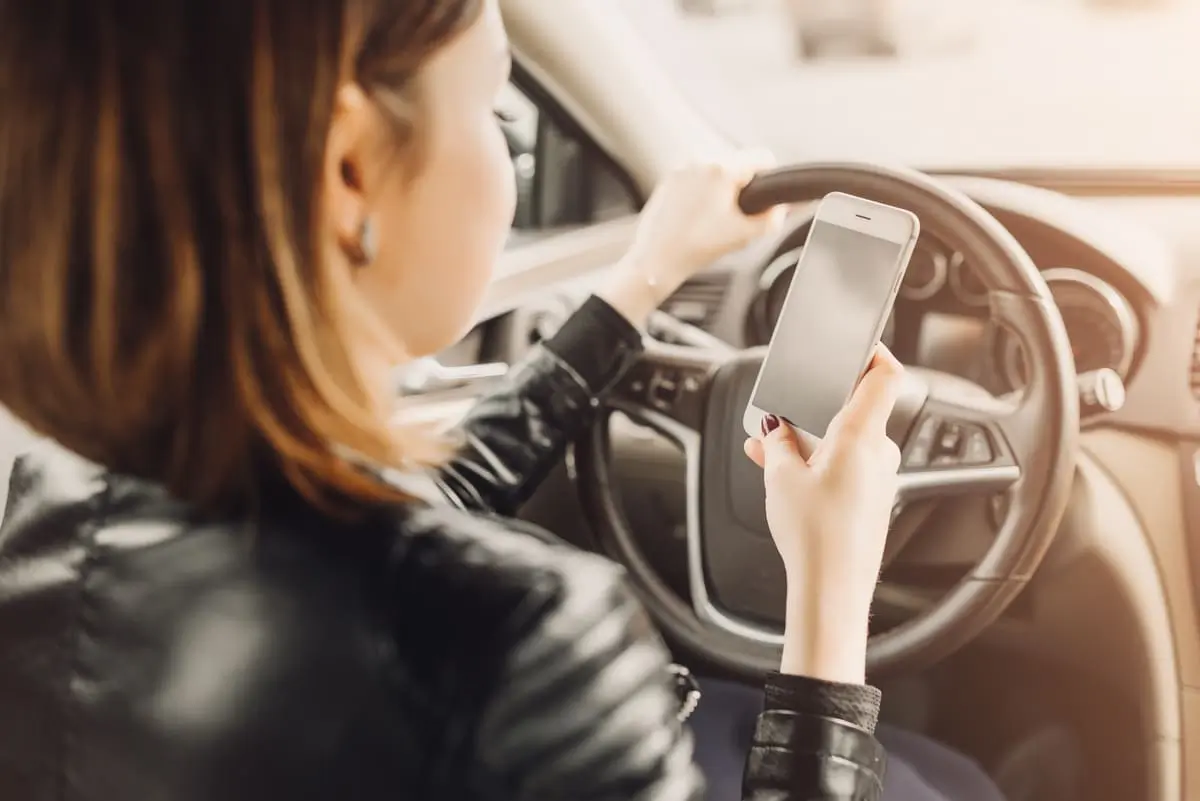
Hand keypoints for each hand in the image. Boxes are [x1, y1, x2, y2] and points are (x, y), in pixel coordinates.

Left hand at [599, 151, 786, 326]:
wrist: (656, 260)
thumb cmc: (695, 247)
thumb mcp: (744, 235)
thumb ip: (773, 218)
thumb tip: (784, 208)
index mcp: (722, 169)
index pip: (763, 158)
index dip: (770, 180)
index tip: (766, 199)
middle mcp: (700, 159)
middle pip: (739, 163)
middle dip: (743, 186)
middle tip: (737, 216)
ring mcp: (681, 168)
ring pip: (717, 170)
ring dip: (723, 188)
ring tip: (714, 218)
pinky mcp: (669, 178)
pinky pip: (697, 177)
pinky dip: (703, 192)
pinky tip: (697, 217)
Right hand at [743, 345, 904, 683]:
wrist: (832, 588)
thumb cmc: (816, 536)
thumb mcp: (780, 478)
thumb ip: (777, 443)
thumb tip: (774, 428)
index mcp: (861, 436)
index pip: (886, 377)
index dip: (875, 353)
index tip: (858, 344)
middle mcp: (879, 454)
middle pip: (856, 410)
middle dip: (817, 408)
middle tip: (785, 412)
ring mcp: (879, 478)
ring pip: (846, 442)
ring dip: (813, 440)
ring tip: (772, 451)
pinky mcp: (872, 500)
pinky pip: (847, 467)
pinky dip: (820, 463)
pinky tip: (788, 475)